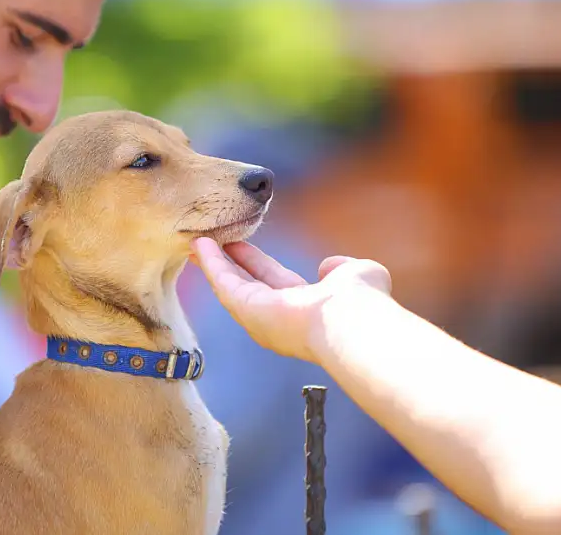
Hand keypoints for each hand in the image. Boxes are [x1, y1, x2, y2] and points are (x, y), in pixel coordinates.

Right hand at [189, 237, 393, 363]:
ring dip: (213, 263)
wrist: (354, 321)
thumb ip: (340, 268)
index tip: (240, 246)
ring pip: (230, 285)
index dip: (255, 263)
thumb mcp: (355, 273)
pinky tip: (200, 245)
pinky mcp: (247, 310)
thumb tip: (329, 265)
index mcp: (304, 307)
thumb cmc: (362, 302)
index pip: (273, 281)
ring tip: (198, 240)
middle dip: (228, 263)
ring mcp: (259, 316)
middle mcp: (278, 316)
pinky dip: (211, 263)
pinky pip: (224, 283)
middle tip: (210, 242)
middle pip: (245, 284)